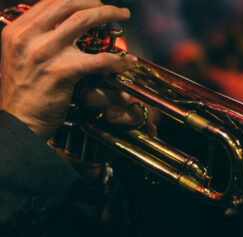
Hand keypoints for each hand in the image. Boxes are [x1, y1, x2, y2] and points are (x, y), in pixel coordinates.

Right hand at [0, 0, 136, 139]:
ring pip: (83, 21)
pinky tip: (127, 61)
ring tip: (123, 17)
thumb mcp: (21, 56)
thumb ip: (38, 37)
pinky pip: (97, 59)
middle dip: (97, 3)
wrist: (20, 121)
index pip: (52, 1)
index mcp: (18, 30)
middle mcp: (28, 37)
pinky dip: (117, 59)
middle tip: (115, 10)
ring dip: (109, 15)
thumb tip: (64, 24)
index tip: (95, 3)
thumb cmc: (25, 92)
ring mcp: (44, 53)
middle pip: (68, 4)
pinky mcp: (61, 72)